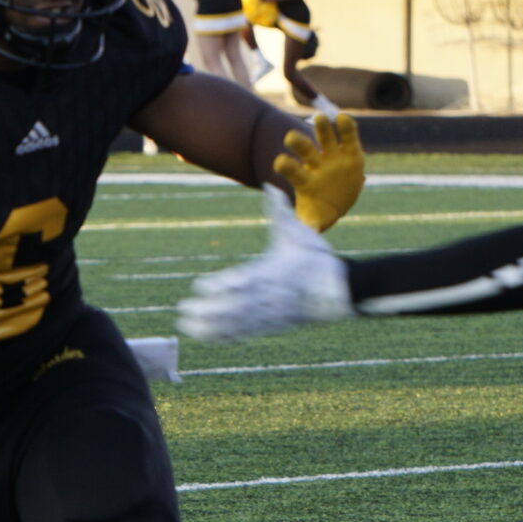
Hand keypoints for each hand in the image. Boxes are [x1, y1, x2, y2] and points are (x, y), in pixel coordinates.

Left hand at [178, 186, 351, 342]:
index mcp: (271, 272)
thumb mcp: (297, 232)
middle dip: (208, 309)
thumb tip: (269, 184)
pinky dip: (225, 336)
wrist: (338, 290)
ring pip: (236, 323)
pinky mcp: (273, 325)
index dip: (220, 285)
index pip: (242, 281)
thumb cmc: (315, 259)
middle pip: (233, 306)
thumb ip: (279, 211)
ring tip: (186, 326)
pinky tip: (207, 337)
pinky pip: (245, 333)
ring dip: (210, 326)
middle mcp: (269, 295)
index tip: (200, 286)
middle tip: (184, 308)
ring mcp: (270, 313)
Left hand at [276, 111, 365, 230]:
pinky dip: (346, 127)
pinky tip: (342, 118)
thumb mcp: (315, 220)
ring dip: (322, 127)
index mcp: (304, 179)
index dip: (286, 166)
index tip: (280, 162)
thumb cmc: (321, 210)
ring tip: (320, 118)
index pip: (291, 170)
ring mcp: (332, 155)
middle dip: (297, 142)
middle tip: (289, 137)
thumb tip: (307, 234)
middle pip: (304, 149)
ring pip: (325, 137)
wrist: (339, 200)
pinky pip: (349, 137)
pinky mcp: (351, 152)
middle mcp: (316, 163)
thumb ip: (309, 225)